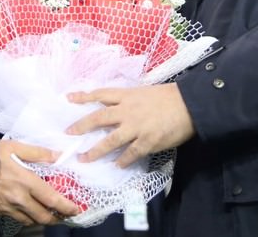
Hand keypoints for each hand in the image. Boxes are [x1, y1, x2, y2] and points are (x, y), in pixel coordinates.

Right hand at [0, 139, 82, 225]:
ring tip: (49, 214)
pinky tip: (30, 211)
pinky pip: (18, 219)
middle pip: (43, 216)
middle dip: (57, 218)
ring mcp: (8, 208)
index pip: (52, 199)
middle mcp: (20, 199)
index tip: (76, 209)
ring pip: (31, 221)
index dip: (66, 206)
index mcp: (26, 182)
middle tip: (65, 215)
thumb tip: (58, 155)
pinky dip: (28, 218)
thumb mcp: (14, 147)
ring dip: (43, 219)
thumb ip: (38, 153)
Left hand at [65, 83, 194, 167]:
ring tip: (85, 158)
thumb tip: (116, 106)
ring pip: (110, 140)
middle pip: (99, 118)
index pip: (100, 94)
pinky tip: (117, 165)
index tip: (68, 98)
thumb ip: (129, 100)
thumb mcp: (144, 92)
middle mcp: (127, 110)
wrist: (190, 104)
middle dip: (82, 126)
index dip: (84, 96)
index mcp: (127, 95)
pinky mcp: (147, 141)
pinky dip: (123, 160)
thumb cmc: (169, 97)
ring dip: (96, 151)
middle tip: (68, 133)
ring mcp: (136, 127)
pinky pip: (131, 154)